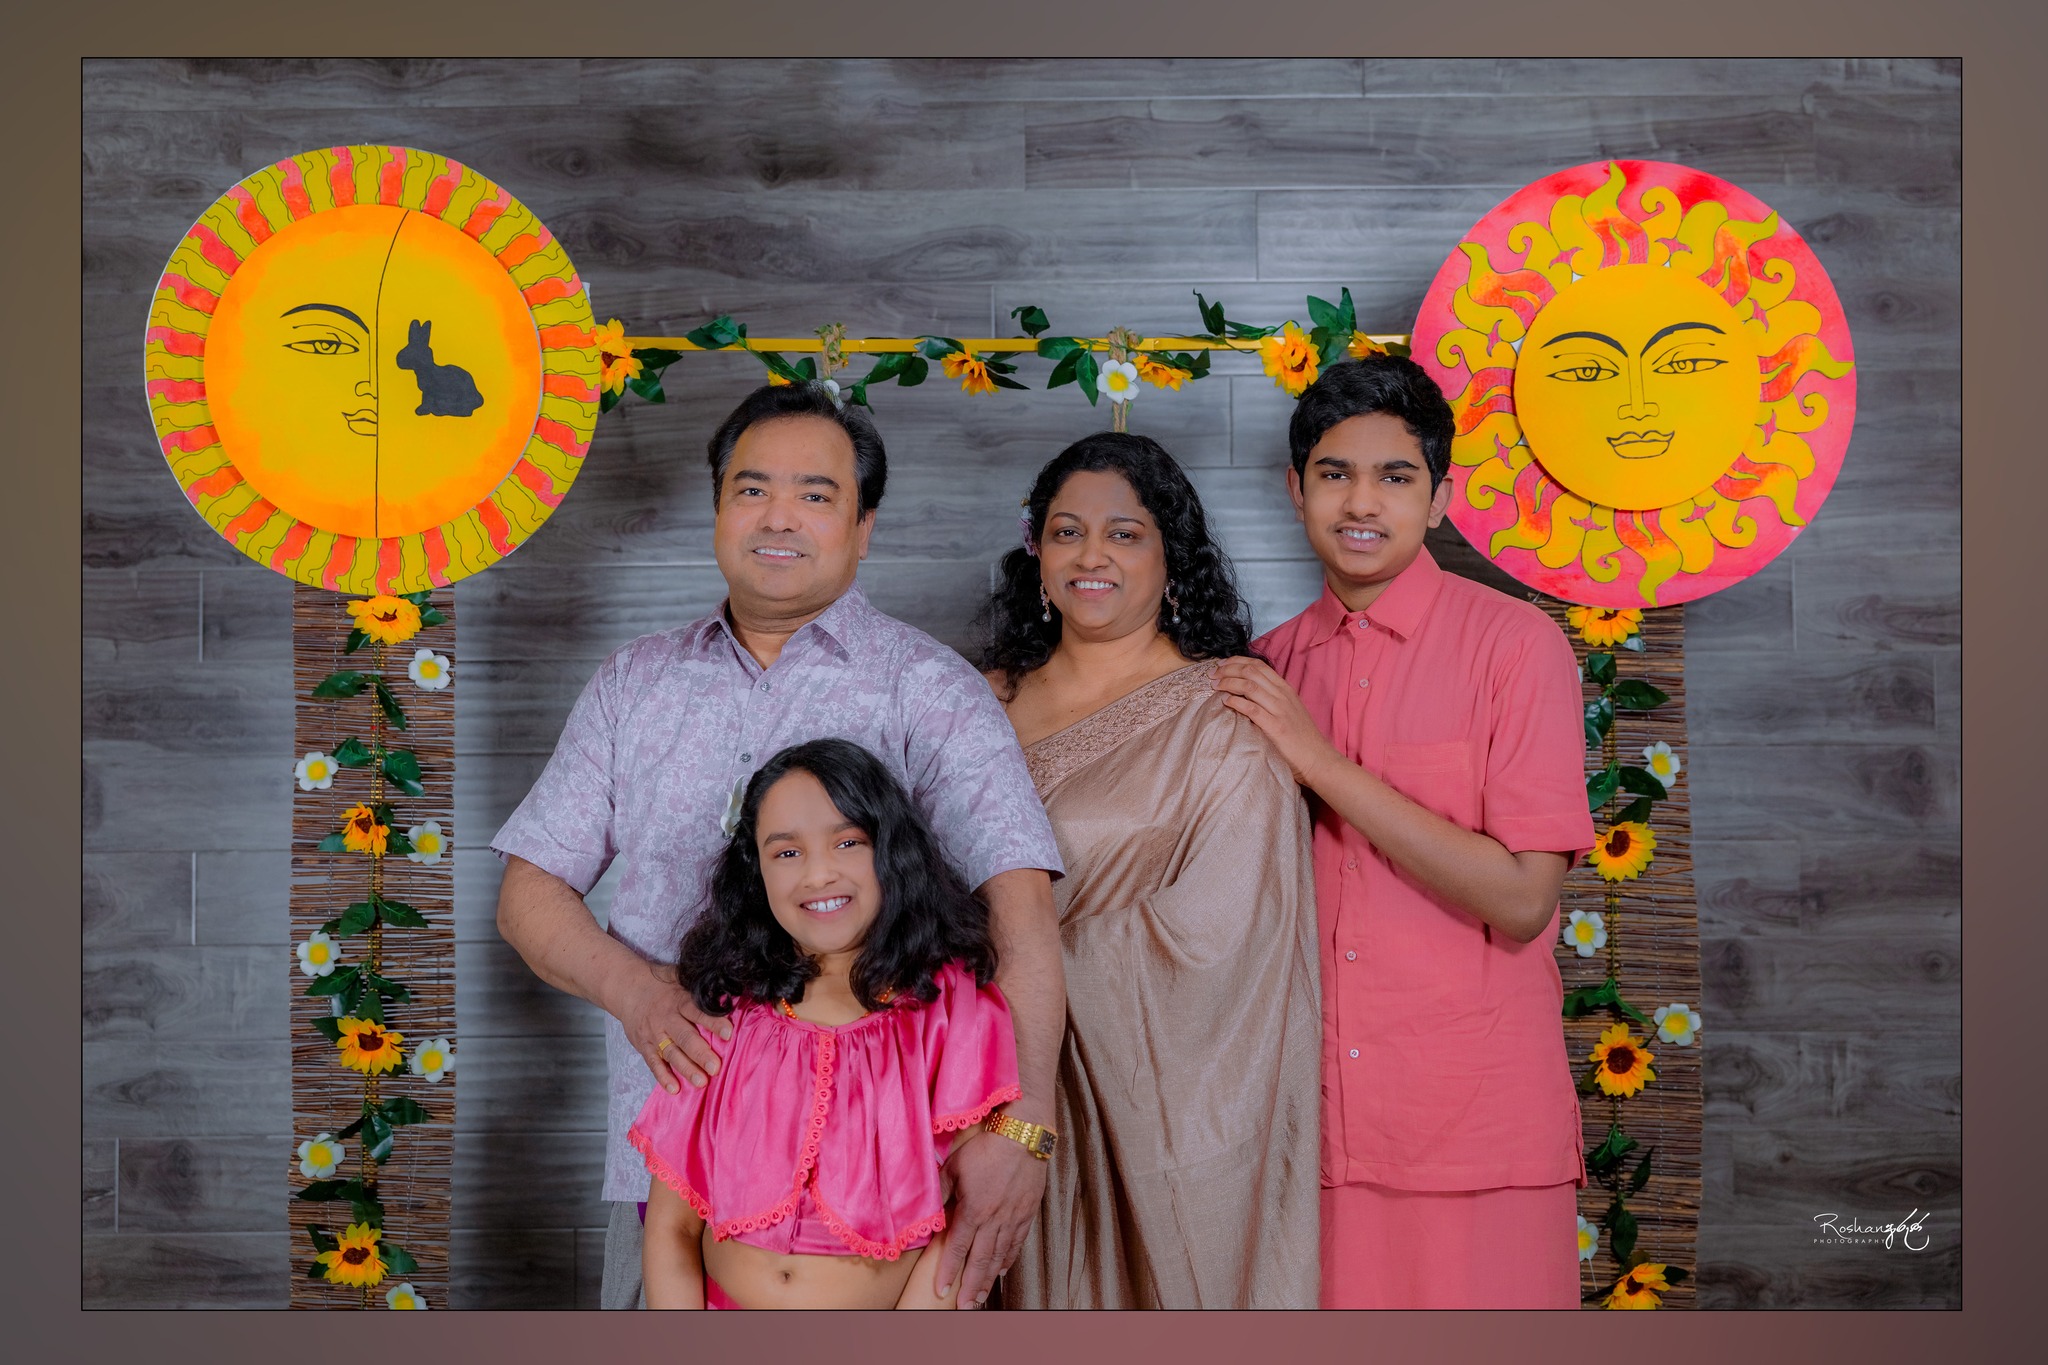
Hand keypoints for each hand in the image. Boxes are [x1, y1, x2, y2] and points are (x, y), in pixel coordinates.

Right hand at [616, 961, 729, 1093]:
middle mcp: (667, 1018)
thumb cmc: (661, 984)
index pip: (698, 1011)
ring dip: (686, 1068)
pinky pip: (653, 1063)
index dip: (713, 1022)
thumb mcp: (679, 977)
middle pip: (685, 1037)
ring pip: (671, 1053)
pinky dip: (663, 1076)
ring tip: (701, 1082)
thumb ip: (700, 985)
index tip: (728, 1033)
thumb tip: (729, 987)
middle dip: (700, 1053)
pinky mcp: (644, 1046)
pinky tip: (674, 1088)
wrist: (628, 988)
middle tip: (715, 1067)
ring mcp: (654, 1033)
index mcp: (679, 1000)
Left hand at [936, 1123, 1047, 1307]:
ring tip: (980, 1296)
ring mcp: (1013, 1217)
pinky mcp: (1027, 1211)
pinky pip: (1017, 1241)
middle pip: (980, 1260)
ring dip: (988, 1278)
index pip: (957, 1248)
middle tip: (964, 1307)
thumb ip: (941, 1191)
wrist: (1024, 1135)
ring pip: (1000, 1255)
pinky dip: (1008, 1258)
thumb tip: (929, 1209)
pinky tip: (1002, 1270)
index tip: (942, 1291)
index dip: (948, 1271)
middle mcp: (994, 1219)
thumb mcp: (954, 1166)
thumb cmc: (986, 1146)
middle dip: (970, 1286)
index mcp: (973, 1210)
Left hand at [1212, 657, 1343, 788]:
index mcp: (1286, 689)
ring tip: (1215, 687)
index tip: (1221, 665)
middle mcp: (1282, 695)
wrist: (1317, 759)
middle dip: (1228, 670)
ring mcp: (1280, 710)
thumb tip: (1247, 691)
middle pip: (1251, 672)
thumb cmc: (1301, 738)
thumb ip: (1272, 698)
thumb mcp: (1289, 710)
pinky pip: (1252, 709)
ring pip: (1249, 686)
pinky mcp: (1275, 726)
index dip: (1237, 661)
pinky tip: (1226, 702)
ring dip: (1228, 683)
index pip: (1259, 666)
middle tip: (1212, 675)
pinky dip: (1236, 702)